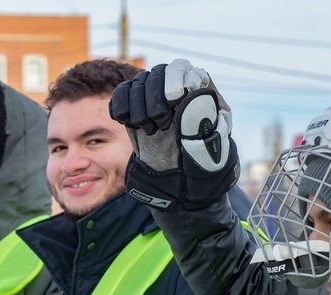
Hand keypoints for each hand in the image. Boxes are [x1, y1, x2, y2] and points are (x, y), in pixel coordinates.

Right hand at [109, 58, 239, 211]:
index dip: (176, 78)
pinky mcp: (138, 109)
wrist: (182, 187)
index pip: (185, 69)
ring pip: (138, 82)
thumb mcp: (210, 156)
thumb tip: (191, 97)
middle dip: (154, 98)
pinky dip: (121, 106)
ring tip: (149, 130)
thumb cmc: (203, 172)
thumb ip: (201, 129)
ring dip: (138, 107)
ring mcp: (157, 99)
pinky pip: (122, 94)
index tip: (174, 98)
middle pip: (159, 72)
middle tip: (159, 125)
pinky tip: (129, 123)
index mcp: (203, 96)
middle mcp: (179, 92)